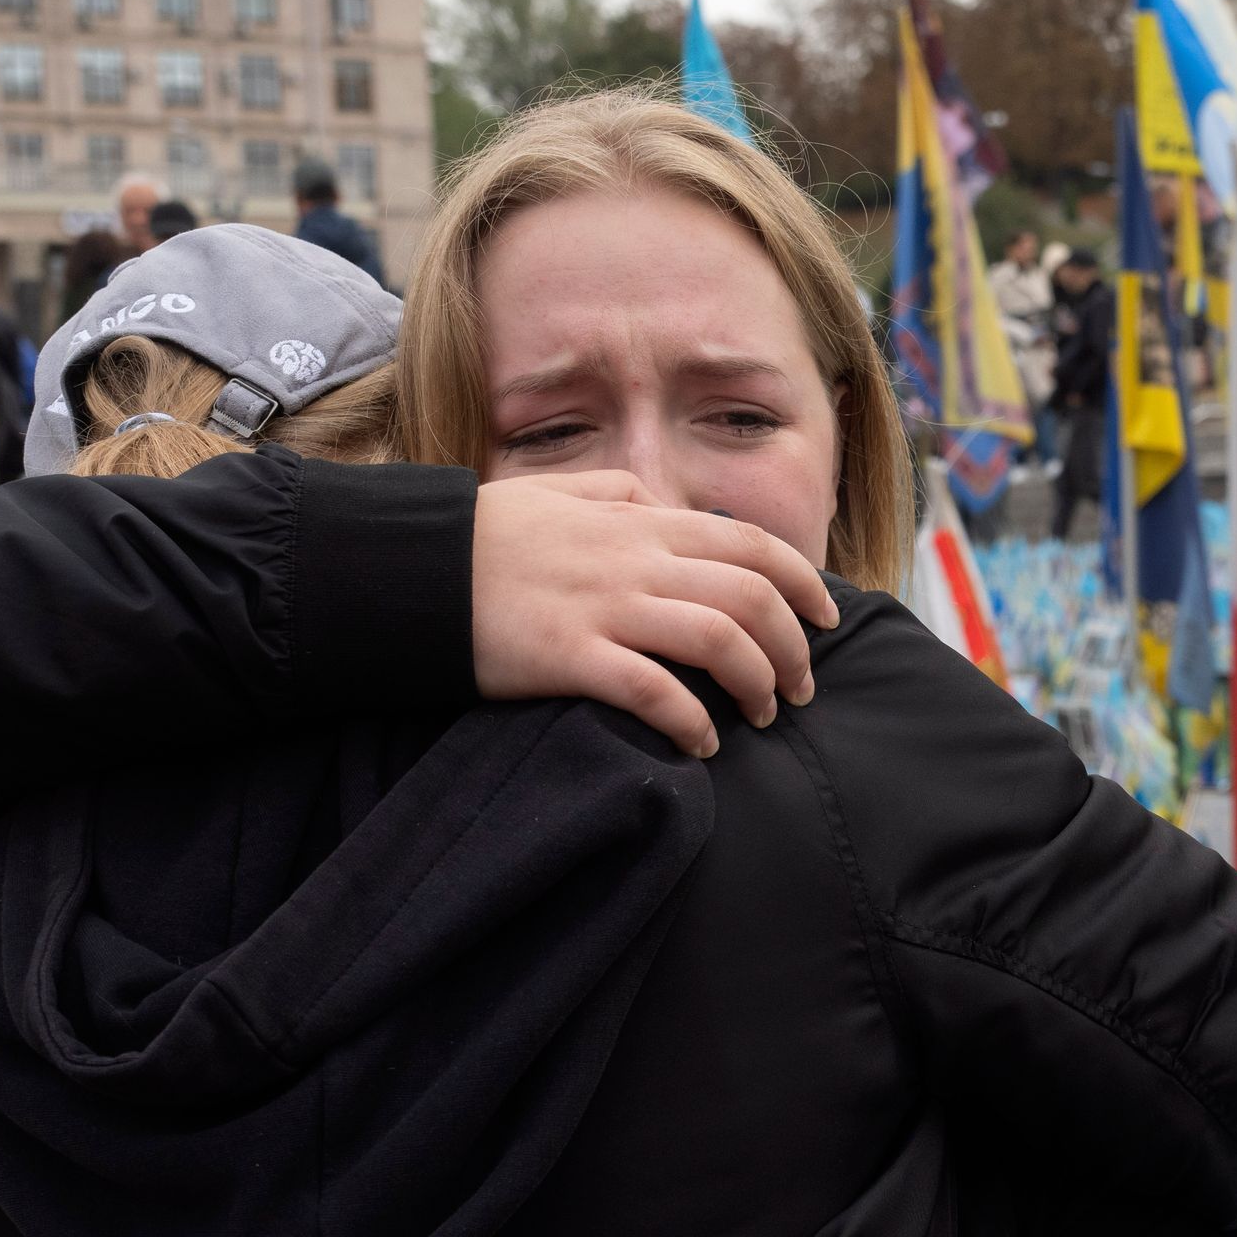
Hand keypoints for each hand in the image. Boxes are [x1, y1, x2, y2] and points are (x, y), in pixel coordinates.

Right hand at [470, 472, 836, 757]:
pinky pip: (654, 692)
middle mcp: (635, 560)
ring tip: (761, 716)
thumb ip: (619, 491)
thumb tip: (667, 503)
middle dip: (794, 648)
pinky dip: (692, 722)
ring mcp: (606, 607)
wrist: (411, 568)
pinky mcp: (571, 656)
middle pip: (752, 597)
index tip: (826, 619)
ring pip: (720, 641)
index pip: (751, 545)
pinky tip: (701, 745)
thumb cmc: (484, 536)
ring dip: (757, 684)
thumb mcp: (559, 491)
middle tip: (800, 689)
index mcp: (639, 520)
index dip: (803, 582)